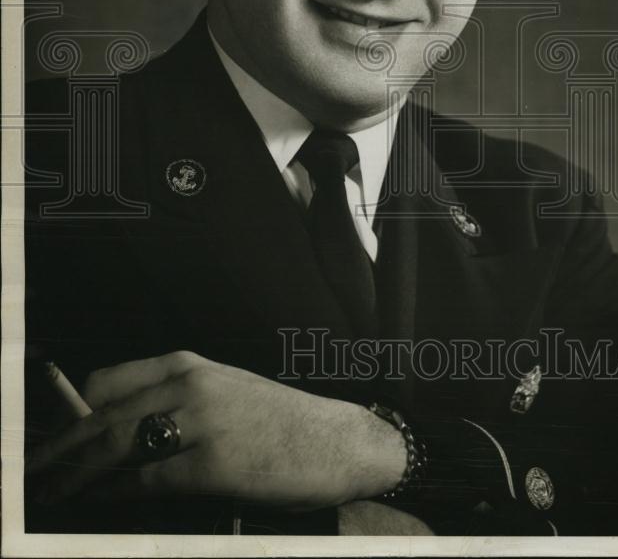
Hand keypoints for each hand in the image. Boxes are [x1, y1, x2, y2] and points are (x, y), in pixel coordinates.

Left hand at [27, 351, 406, 509]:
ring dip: (74, 476)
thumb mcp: (222, 394)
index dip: (69, 415)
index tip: (49, 441)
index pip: (106, 382)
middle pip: (102, 418)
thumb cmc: (276, 422)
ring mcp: (202, 423)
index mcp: (188, 365)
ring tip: (50, 496)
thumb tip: (111, 433)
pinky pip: (146, 482)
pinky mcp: (214, 463)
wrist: (335, 440)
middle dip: (57, 452)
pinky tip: (100, 503)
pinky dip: (114, 495)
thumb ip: (171, 403)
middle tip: (30, 476)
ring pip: (115, 447)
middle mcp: (190, 385)